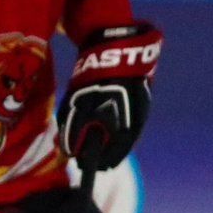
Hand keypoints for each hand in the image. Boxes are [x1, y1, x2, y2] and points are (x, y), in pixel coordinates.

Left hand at [57, 21, 161, 170]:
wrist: (117, 51)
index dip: (93, 162)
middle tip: (82, 149)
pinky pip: (125, 119)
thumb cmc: (96, 82)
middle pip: (117, 147)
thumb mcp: (78, 107)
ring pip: (122, 133)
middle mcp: (136, 126)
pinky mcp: (140, 99)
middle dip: (100, 149)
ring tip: (90, 134)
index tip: (80, 162)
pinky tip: (102, 117)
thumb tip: (71, 152)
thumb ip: (74, 132)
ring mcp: (140, 111)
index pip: (109, 158)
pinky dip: (112, 123)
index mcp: (124, 132)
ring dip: (106, 136)